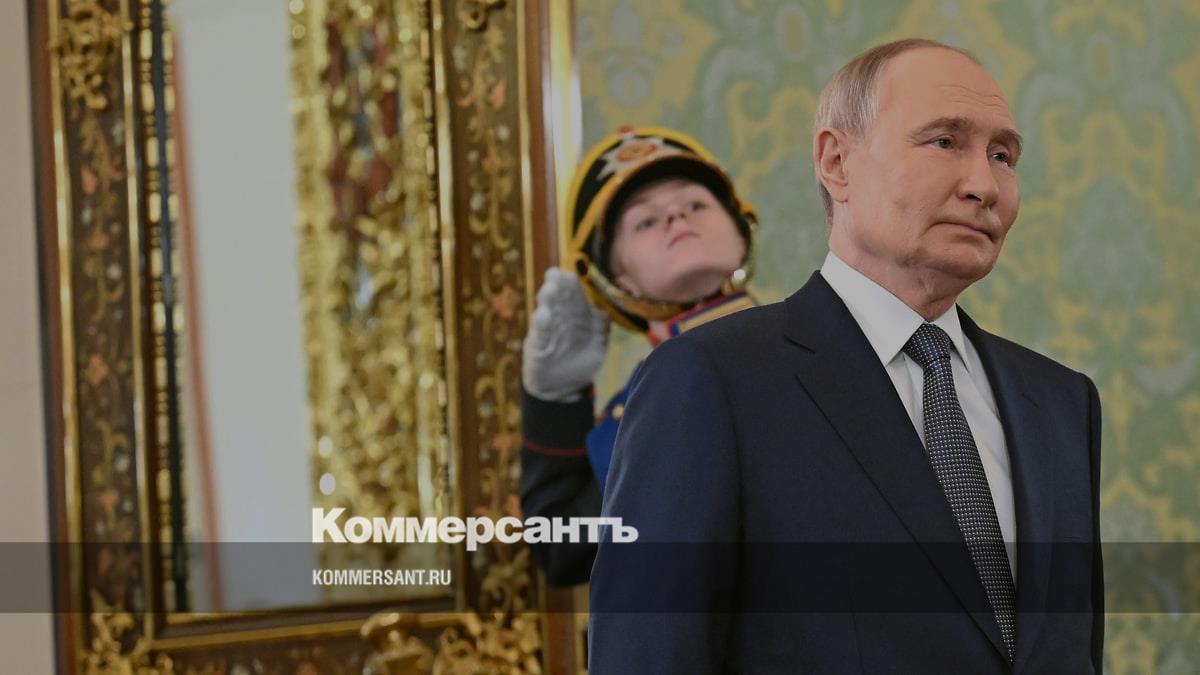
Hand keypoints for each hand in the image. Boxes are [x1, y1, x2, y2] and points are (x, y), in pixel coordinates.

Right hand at [522, 267, 609, 401]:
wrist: (561, 386)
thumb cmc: (579, 360)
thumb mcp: (596, 346)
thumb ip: (600, 329)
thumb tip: (604, 315)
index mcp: (575, 314)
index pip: (573, 293)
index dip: (570, 283)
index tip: (570, 274)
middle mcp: (560, 318)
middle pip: (558, 298)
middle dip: (557, 285)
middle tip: (555, 275)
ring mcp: (549, 331)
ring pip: (547, 312)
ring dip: (548, 301)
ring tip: (549, 290)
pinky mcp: (539, 346)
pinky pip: (541, 334)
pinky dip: (543, 325)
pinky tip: (543, 316)